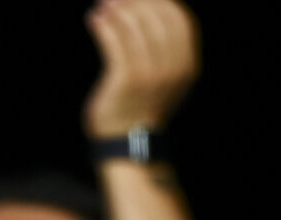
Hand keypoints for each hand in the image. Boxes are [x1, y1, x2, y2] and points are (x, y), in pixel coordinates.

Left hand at [84, 0, 199, 138]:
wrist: (129, 144)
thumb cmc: (141, 106)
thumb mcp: (165, 78)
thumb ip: (165, 49)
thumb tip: (146, 8)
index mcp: (187, 66)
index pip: (178, 19)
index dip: (158, 1)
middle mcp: (172, 69)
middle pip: (155, 17)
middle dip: (133, 2)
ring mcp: (150, 75)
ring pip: (133, 27)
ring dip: (116, 11)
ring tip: (102, 6)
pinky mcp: (126, 80)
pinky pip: (114, 42)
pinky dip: (102, 26)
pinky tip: (94, 20)